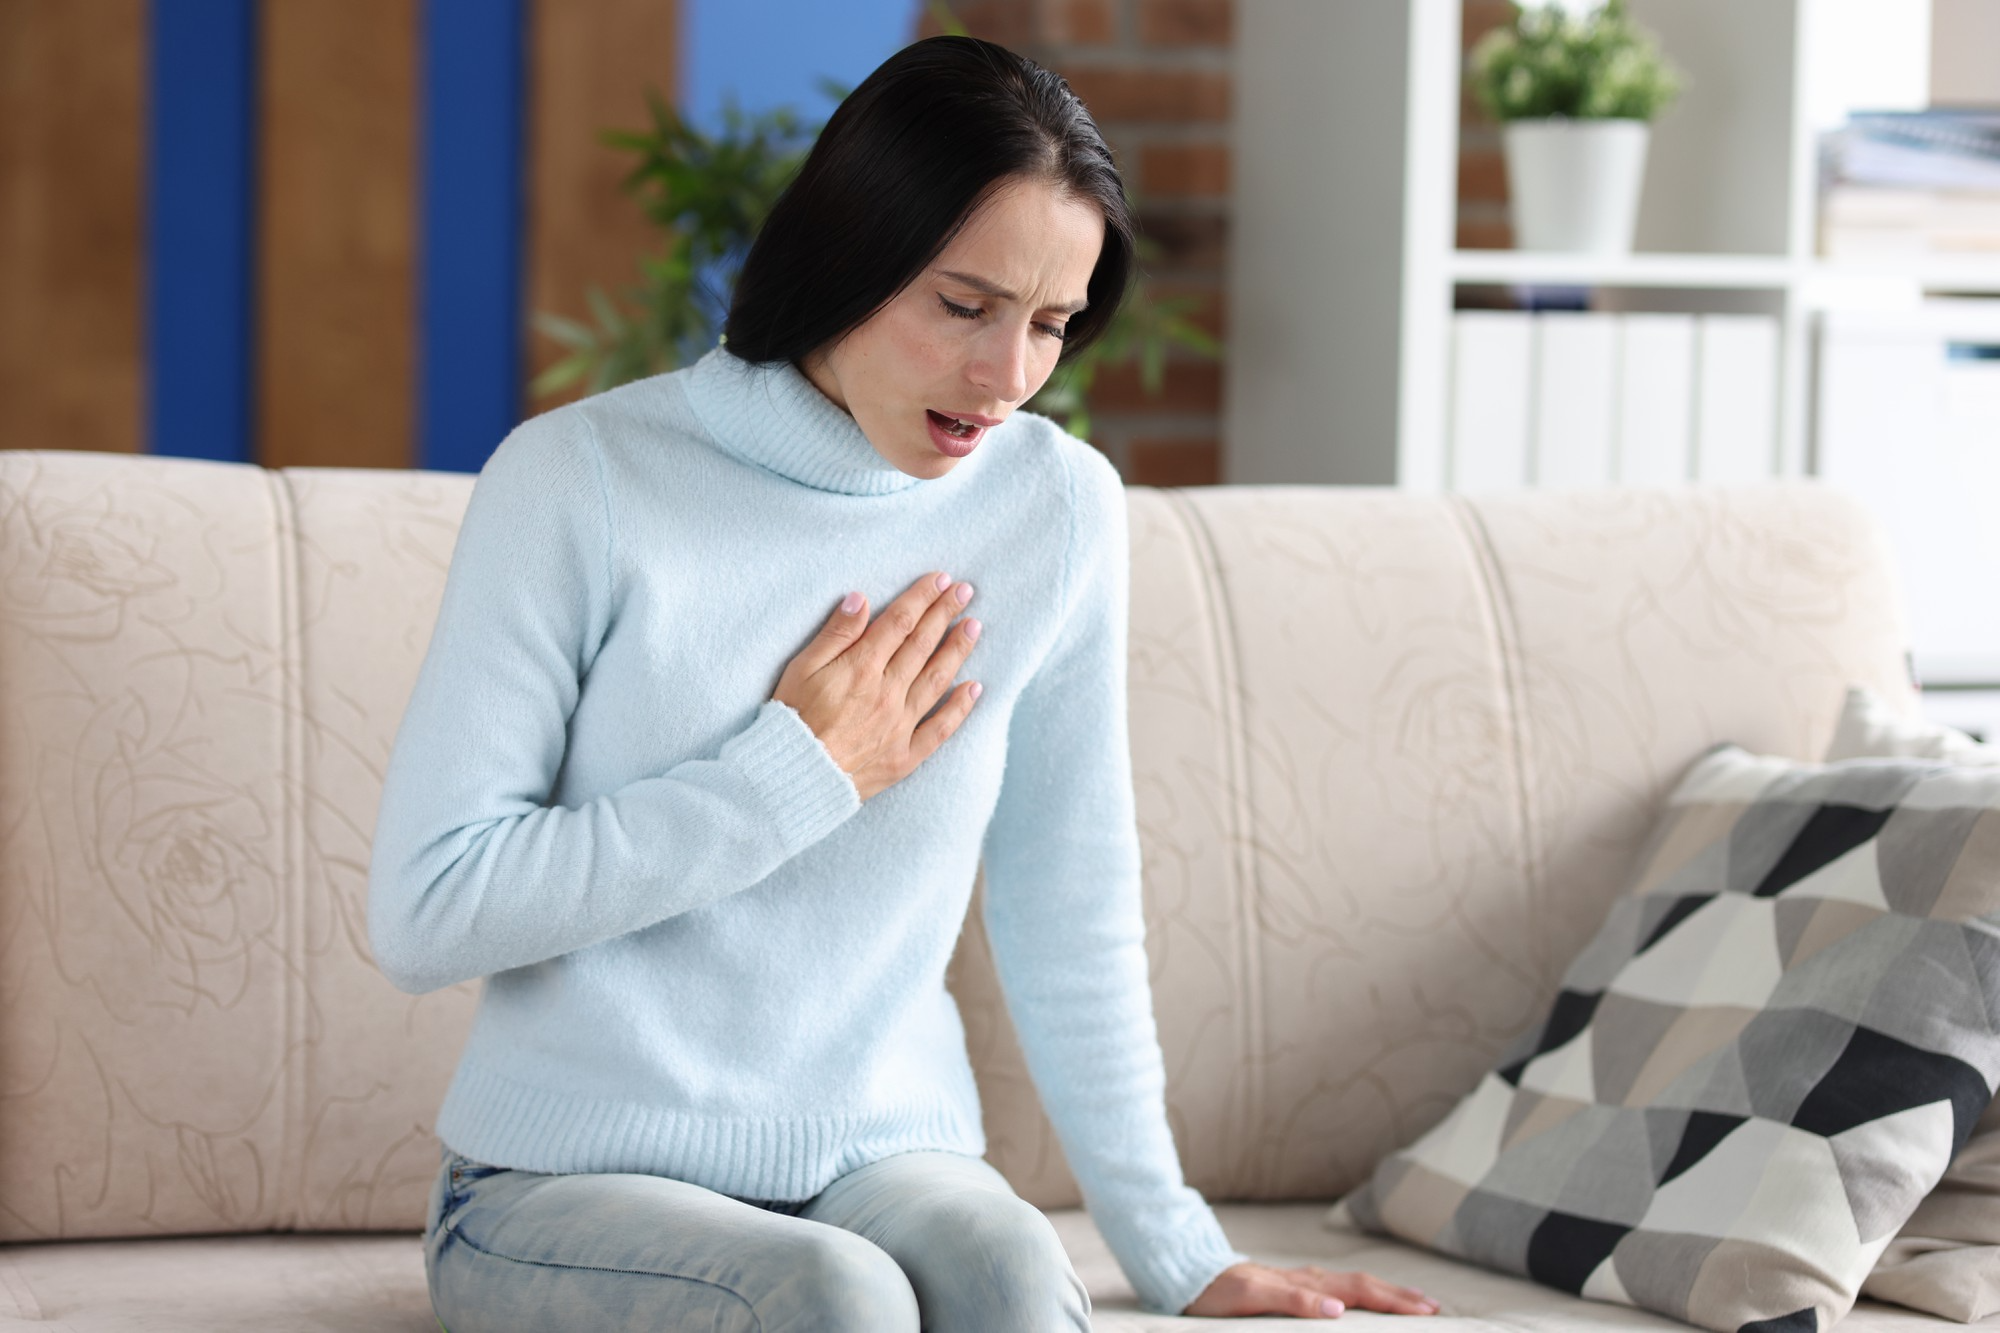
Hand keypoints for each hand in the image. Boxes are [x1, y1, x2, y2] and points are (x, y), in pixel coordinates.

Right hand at [773, 571, 981, 801]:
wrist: (794, 777)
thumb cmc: (792, 720)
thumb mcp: (802, 667)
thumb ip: (836, 634)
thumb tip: (862, 599)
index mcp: (862, 667)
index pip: (900, 622)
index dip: (922, 597)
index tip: (942, 579)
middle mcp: (888, 692)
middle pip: (922, 645)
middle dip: (945, 614)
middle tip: (966, 592)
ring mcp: (900, 725)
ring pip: (936, 680)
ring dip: (957, 651)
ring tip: (974, 628)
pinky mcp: (904, 756)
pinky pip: (940, 729)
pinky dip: (960, 708)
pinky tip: (974, 689)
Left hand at [1182, 1262, 1439, 1318]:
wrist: (1188, 1274)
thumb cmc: (1218, 1291)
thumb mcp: (1254, 1297)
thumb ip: (1295, 1301)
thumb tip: (1339, 1309)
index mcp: (1306, 1283)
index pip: (1361, 1293)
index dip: (1395, 1301)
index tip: (1427, 1309)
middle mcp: (1307, 1279)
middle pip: (1364, 1286)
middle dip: (1400, 1295)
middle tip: (1434, 1306)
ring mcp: (1299, 1281)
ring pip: (1351, 1285)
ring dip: (1384, 1292)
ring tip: (1410, 1299)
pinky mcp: (1288, 1286)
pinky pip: (1334, 1288)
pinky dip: (1357, 1294)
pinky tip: (1358, 1298)